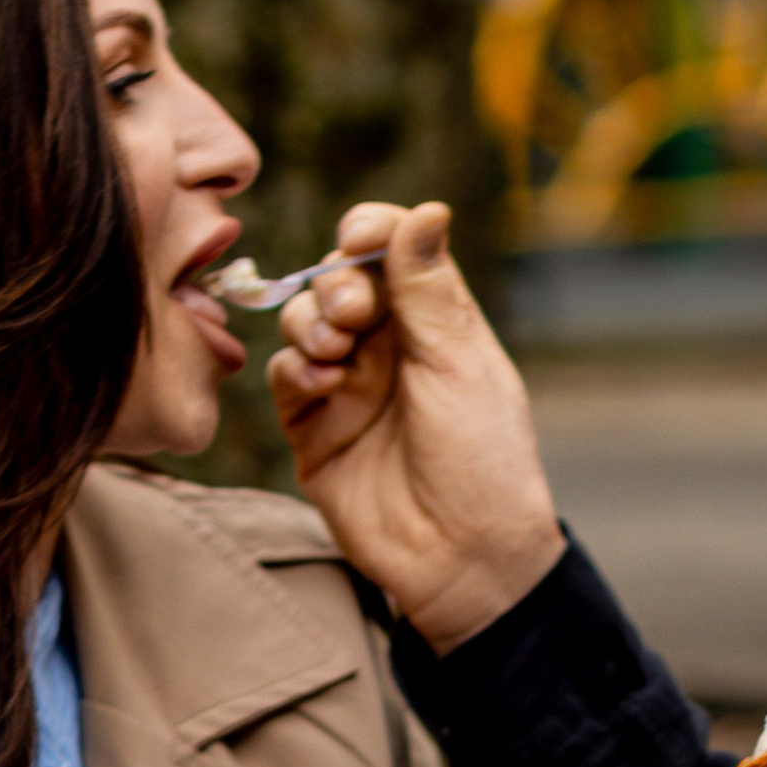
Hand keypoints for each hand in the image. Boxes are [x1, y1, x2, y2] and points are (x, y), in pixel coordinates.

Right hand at [267, 200, 564, 652]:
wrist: (462, 560)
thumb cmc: (482, 463)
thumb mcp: (461, 367)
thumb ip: (430, 289)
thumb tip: (428, 207)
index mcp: (436, 324)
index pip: (391, 251)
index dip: (370, 233)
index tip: (359, 238)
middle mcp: (389, 348)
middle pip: (338, 280)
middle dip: (335, 285)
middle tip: (351, 315)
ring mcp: (348, 386)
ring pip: (303, 321)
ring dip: (310, 322)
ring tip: (335, 353)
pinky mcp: (314, 428)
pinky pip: (284, 375)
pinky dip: (295, 367)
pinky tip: (322, 385)